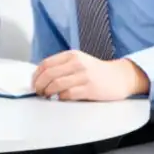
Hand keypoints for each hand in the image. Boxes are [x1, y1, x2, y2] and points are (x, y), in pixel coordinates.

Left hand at [32, 51, 148, 100]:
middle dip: (39, 85)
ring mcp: (84, 76)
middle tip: (38, 92)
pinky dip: (60, 97)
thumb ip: (61, 66)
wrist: (120, 77)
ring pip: (56, 84)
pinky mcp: (90, 89)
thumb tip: (39, 77)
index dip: (36, 76)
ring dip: (47, 92)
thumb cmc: (95, 71)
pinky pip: (68, 94)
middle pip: (48, 74)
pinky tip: (61, 98)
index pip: (46, 64)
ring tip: (47, 96)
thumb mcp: (78, 62)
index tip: (33, 83)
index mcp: (71, 55)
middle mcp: (77, 63)